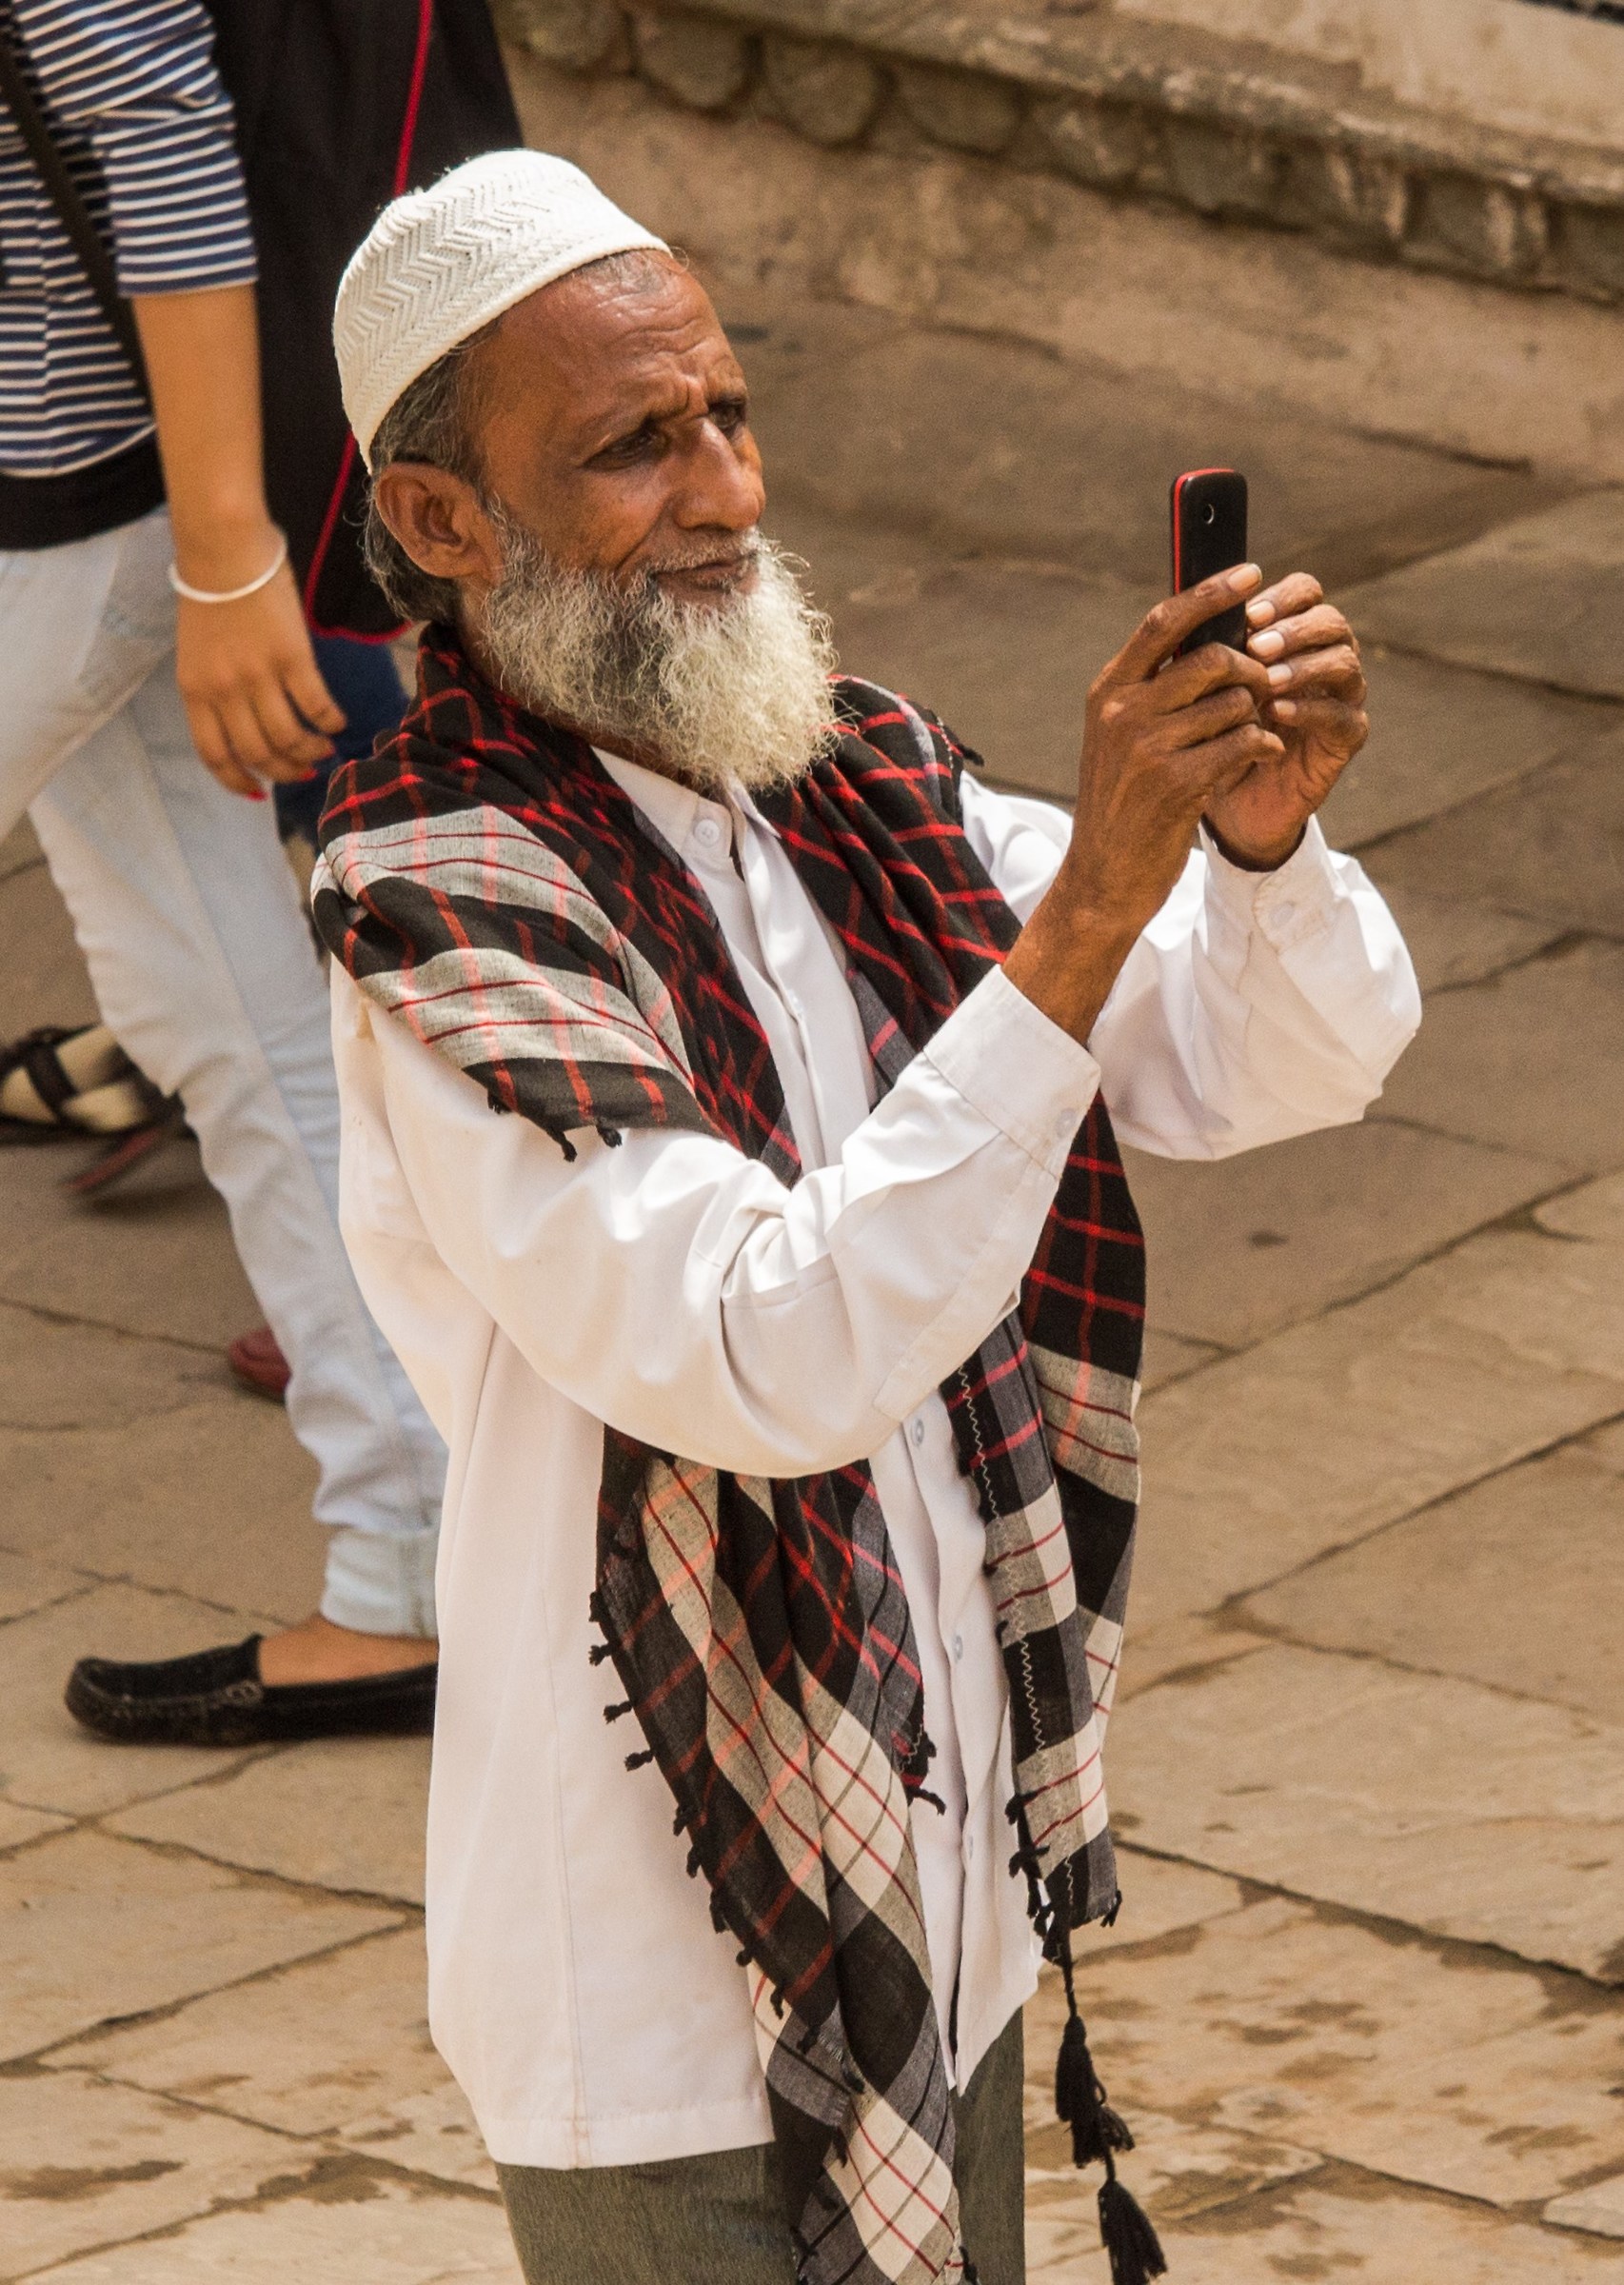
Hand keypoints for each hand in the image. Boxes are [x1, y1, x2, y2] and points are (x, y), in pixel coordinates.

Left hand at [172, 535, 346, 799]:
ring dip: (311, 751)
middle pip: (257, 753)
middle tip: (304, 770)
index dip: (238, 780)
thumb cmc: (211, 595)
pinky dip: (330, 721)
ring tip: (325, 749)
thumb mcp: (199, 653)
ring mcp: (258, 675)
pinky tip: (338, 721)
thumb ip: (216, 690)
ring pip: (288, 737)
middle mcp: (224, 690)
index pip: (214, 754)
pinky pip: (315, 705)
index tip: (259, 791)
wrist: (224, 549)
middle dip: (284, 771)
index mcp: (195, 691)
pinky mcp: (291, 657)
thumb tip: (248, 726)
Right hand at [1005, 564, 1282, 1042]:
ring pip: (1233, 702)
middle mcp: (1123, 713)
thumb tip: (1213, 633)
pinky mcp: (1177, 785)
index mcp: (1109, 691)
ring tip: (1257, 732)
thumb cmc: (1123, 801)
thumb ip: (1154, 687)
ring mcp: (1148, 749)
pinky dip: (1263, 746)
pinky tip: (1261, 756)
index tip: (1253, 573)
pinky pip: (1243, 743)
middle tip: (1267, 684)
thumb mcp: (1121, 736)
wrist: (1103, 876)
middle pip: (1211, 658)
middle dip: (1251, 667)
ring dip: (1257, 715)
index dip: (1213, 592)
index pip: (1165, 622)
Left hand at [1201, 573, 1367, 867]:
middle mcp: (1322, 659)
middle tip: (1257, 648)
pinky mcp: (1344, 739)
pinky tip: (1277, 712)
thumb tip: (1192, 611)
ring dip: (1304, 666)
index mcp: (1291, 637)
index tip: (1248, 614)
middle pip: (1331, 621)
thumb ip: (1206, 652)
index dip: (1282, 597)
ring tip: (1267, 680)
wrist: (1227, 802)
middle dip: (1294, 630)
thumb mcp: (1202, 690)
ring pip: (1345, 662)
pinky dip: (1311, 710)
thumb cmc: (1212, 735)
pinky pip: (1342, 716)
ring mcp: (1340, 697)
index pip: (1305, 593)